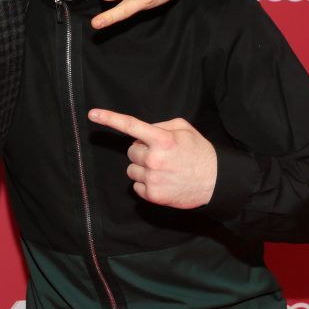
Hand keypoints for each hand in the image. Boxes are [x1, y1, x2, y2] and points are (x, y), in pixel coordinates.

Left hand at [88, 109, 216, 208]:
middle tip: (161, 155)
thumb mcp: (184, 129)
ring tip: (164, 169)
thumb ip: (161, 126)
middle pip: (131, 151)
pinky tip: (163, 181)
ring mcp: (152, 178)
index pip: (131, 126)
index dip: (110, 118)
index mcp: (162, 140)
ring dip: (143, 168)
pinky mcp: (153, 195)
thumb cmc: (199, 152)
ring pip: (131, 169)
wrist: (216, 182)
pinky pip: (136, 186)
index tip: (92, 114)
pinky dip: (145, 184)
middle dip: (142, 151)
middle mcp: (154, 159)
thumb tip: (141, 132)